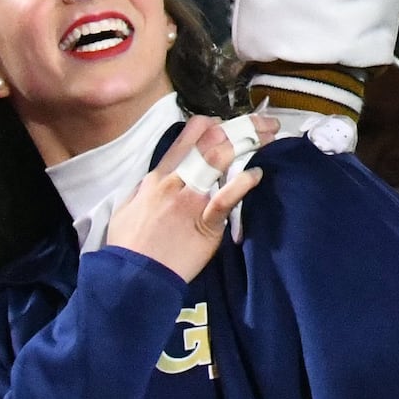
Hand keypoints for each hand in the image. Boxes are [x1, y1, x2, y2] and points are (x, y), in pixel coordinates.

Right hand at [103, 118, 262, 279]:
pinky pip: (226, 198)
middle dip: (241, 127)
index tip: (226, 123)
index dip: (210, 124)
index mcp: (158, 177)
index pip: (186, 137)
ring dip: (249, 142)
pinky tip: (257, 174)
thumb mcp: (129, 208)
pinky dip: (243, 183)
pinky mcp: (205, 224)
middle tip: (263, 122)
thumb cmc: (130, 245)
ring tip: (270, 135)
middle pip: (211, 142)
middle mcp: (176, 182)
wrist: (134, 276)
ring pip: (219, 160)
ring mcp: (191, 201)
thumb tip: (158, 180)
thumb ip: (146, 190)